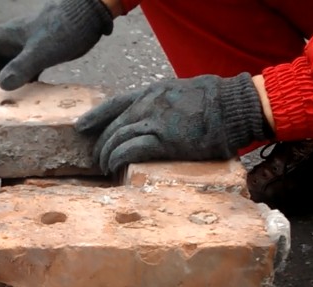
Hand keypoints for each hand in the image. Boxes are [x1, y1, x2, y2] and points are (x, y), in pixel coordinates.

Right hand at [0, 0, 113, 90]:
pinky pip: (21, 69)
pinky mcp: (40, 52)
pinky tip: (18, 96)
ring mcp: (25, 46)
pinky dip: (16, 82)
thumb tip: (2, 87)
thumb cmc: (65, 28)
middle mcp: (12, 40)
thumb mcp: (42, 51)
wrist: (88, 15)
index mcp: (6, 37)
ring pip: (2, 65)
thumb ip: (22, 68)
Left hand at [75, 72, 271, 172]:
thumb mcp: (182, 93)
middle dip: (100, 143)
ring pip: (117, 138)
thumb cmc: (215, 102)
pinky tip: (113, 167)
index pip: (115, 103)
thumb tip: (158, 119)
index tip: (80, 126)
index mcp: (152, 92)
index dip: (95, 116)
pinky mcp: (162, 141)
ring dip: (106, 155)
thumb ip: (164, 105)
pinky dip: (117, 159)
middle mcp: (148, 105)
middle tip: (95, 158)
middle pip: (113, 125)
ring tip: (103, 167)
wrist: (232, 107)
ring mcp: (154, 122)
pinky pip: (129, 150)